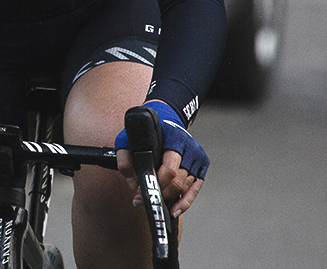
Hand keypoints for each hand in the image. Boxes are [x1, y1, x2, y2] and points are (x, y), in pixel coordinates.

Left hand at [114, 99, 207, 217]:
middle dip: (161, 193)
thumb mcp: (129, 137)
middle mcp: (189, 149)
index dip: (156, 183)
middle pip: (178, 181)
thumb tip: (133, 183)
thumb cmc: (149, 130)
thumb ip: (125, 158)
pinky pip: (195, 189)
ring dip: (170, 199)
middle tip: (143, 200)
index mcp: (174, 139)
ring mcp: (197, 158)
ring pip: (186, 186)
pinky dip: (185, 201)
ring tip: (154, 202)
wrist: (167, 117)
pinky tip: (175, 209)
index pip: (170, 169)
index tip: (141, 192)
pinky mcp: (201, 166)